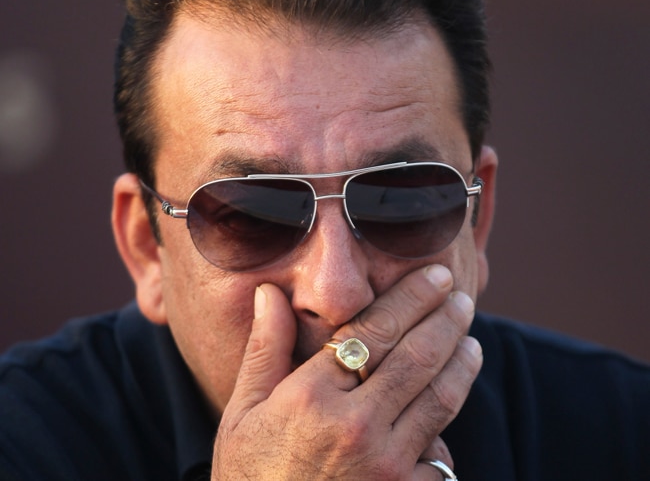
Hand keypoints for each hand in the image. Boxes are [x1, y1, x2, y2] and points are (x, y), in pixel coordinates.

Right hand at [211, 265, 481, 479]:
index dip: (412, 296)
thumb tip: (269, 292)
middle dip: (447, 319)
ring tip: (471, 341)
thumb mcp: (242, 413)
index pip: (376, 329)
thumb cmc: (249, 478)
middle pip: (417, 357)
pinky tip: (450, 405)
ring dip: (461, 363)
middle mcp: (355, 427)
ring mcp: (386, 467)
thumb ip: (264, 349)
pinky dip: (447, 425)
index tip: (435, 277)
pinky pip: (440, 454)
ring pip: (440, 399)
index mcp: (311, 397)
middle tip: (462, 297)